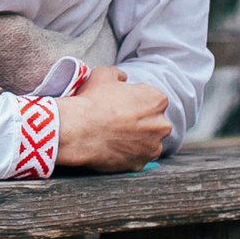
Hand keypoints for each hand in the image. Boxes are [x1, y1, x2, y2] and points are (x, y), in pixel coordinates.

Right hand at [55, 70, 170, 171]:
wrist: (78, 130)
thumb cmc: (92, 101)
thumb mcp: (103, 75)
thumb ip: (117, 73)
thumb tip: (122, 77)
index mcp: (157, 100)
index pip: (152, 99)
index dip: (135, 100)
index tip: (121, 104)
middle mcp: (161, 125)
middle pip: (154, 122)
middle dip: (140, 121)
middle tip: (118, 120)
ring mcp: (152, 147)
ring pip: (147, 142)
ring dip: (136, 139)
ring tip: (113, 135)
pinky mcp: (140, 164)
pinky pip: (136, 158)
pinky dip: (127, 154)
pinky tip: (112, 147)